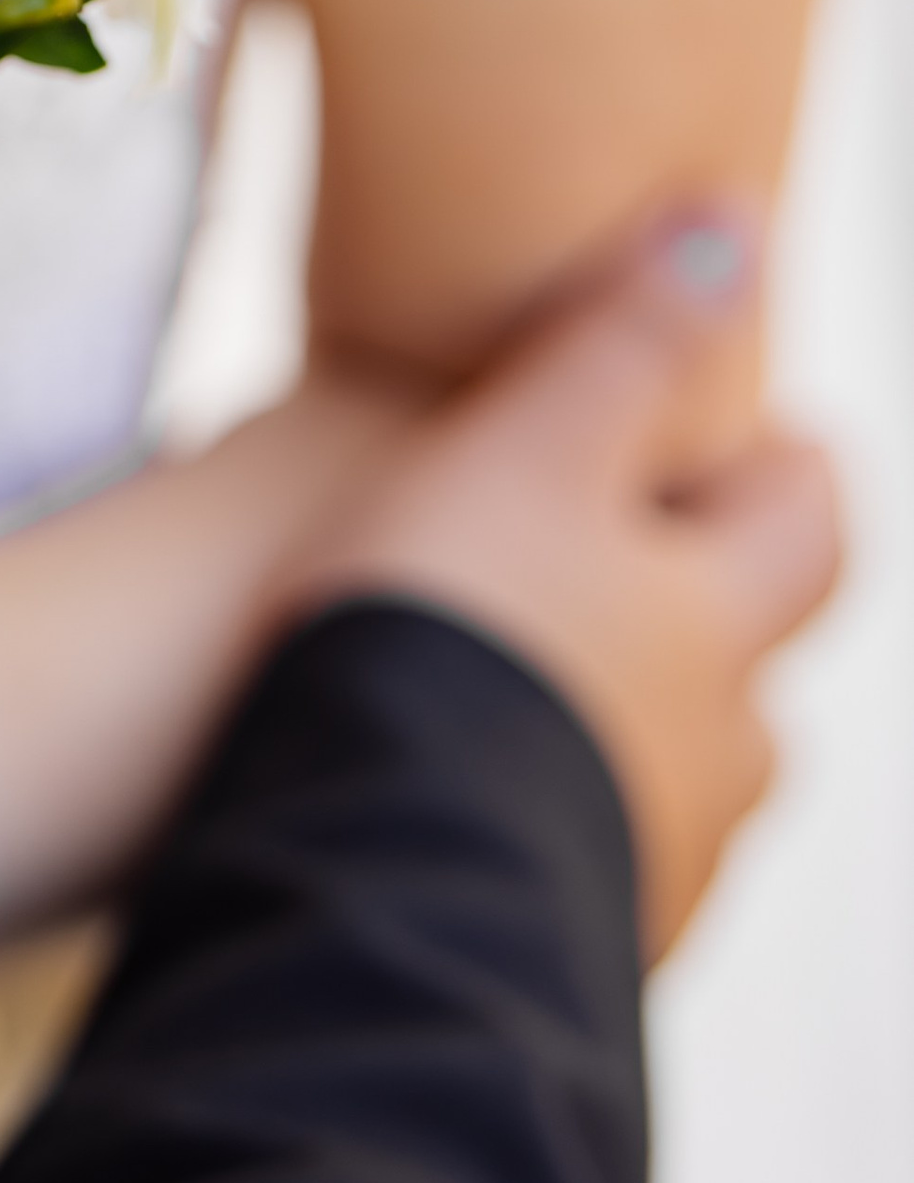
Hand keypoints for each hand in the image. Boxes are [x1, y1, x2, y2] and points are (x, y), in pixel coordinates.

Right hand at [296, 215, 843, 954]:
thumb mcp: (530, 449)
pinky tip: (462, 825)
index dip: (786, 474)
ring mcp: (644, 873)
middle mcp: (711, 760)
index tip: (756, 437)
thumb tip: (740, 223)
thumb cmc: (450, 632)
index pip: (809, 534)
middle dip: (710, 633)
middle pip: (754, 690)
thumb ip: (629, 342)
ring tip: (531, 707)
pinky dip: (541, 840)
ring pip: (675, 797)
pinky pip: (576, 887)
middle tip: (629, 575)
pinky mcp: (555, 959)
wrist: (372, 868)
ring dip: (628, 749)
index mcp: (716, 626)